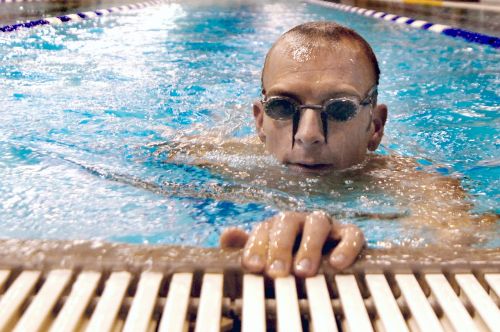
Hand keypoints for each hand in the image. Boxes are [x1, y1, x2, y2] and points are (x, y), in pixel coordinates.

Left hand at [220, 211, 364, 277]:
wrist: (327, 259)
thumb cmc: (289, 259)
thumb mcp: (266, 255)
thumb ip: (246, 247)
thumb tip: (227, 234)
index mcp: (277, 225)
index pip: (264, 228)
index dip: (257, 246)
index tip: (252, 267)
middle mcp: (300, 220)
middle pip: (288, 222)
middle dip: (280, 247)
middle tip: (276, 272)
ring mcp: (326, 225)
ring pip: (318, 223)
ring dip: (309, 247)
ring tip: (303, 272)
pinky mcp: (349, 233)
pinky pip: (352, 234)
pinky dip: (346, 247)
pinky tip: (337, 264)